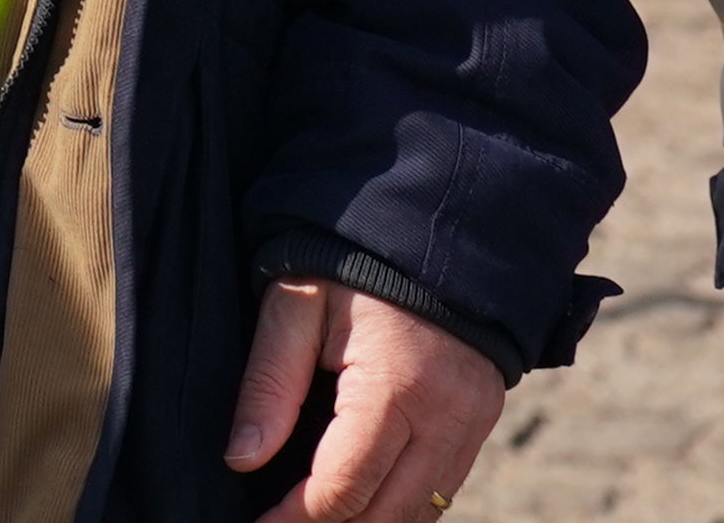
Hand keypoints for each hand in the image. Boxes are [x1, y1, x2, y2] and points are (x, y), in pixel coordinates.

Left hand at [226, 276, 506, 522]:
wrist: (431, 230)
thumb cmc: (350, 262)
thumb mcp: (294, 306)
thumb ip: (269, 384)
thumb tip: (241, 459)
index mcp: (396, 388)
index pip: (344, 486)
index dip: (295, 518)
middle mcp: (446, 419)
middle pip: (387, 514)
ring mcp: (473, 426)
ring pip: (420, 512)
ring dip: (368, 521)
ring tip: (311, 515)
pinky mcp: (482, 423)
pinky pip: (441, 489)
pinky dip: (400, 504)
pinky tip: (358, 498)